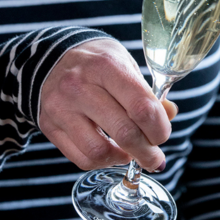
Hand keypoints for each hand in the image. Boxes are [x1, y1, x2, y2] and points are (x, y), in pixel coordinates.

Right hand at [39, 39, 176, 171]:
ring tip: (132, 154)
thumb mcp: (126, 64)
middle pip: (124, 133)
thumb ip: (148, 92)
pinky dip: (102, 162)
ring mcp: (62, 108)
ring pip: (100, 151)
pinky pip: (81, 158)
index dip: (160, 129)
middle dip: (147, 153)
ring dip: (123, 160)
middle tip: (155, 158)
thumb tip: (170, 114)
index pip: (142, 108)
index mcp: (106, 66)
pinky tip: (112, 153)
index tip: (163, 135)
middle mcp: (80, 86)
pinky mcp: (49, 126)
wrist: (52, 57)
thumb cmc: (97, 62)